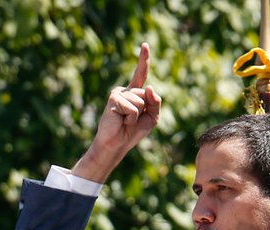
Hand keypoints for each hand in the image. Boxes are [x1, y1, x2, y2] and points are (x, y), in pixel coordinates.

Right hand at [72, 42, 161, 181]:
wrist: (117, 144)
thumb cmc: (133, 132)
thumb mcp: (152, 118)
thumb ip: (155, 102)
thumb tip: (149, 87)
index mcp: (135, 93)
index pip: (141, 74)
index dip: (143, 59)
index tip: (145, 45)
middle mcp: (125, 90)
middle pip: (147, 94)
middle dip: (146, 110)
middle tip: (133, 121)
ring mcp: (118, 93)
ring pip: (141, 101)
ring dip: (137, 115)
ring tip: (126, 121)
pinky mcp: (114, 99)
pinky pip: (133, 108)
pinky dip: (131, 118)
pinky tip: (122, 121)